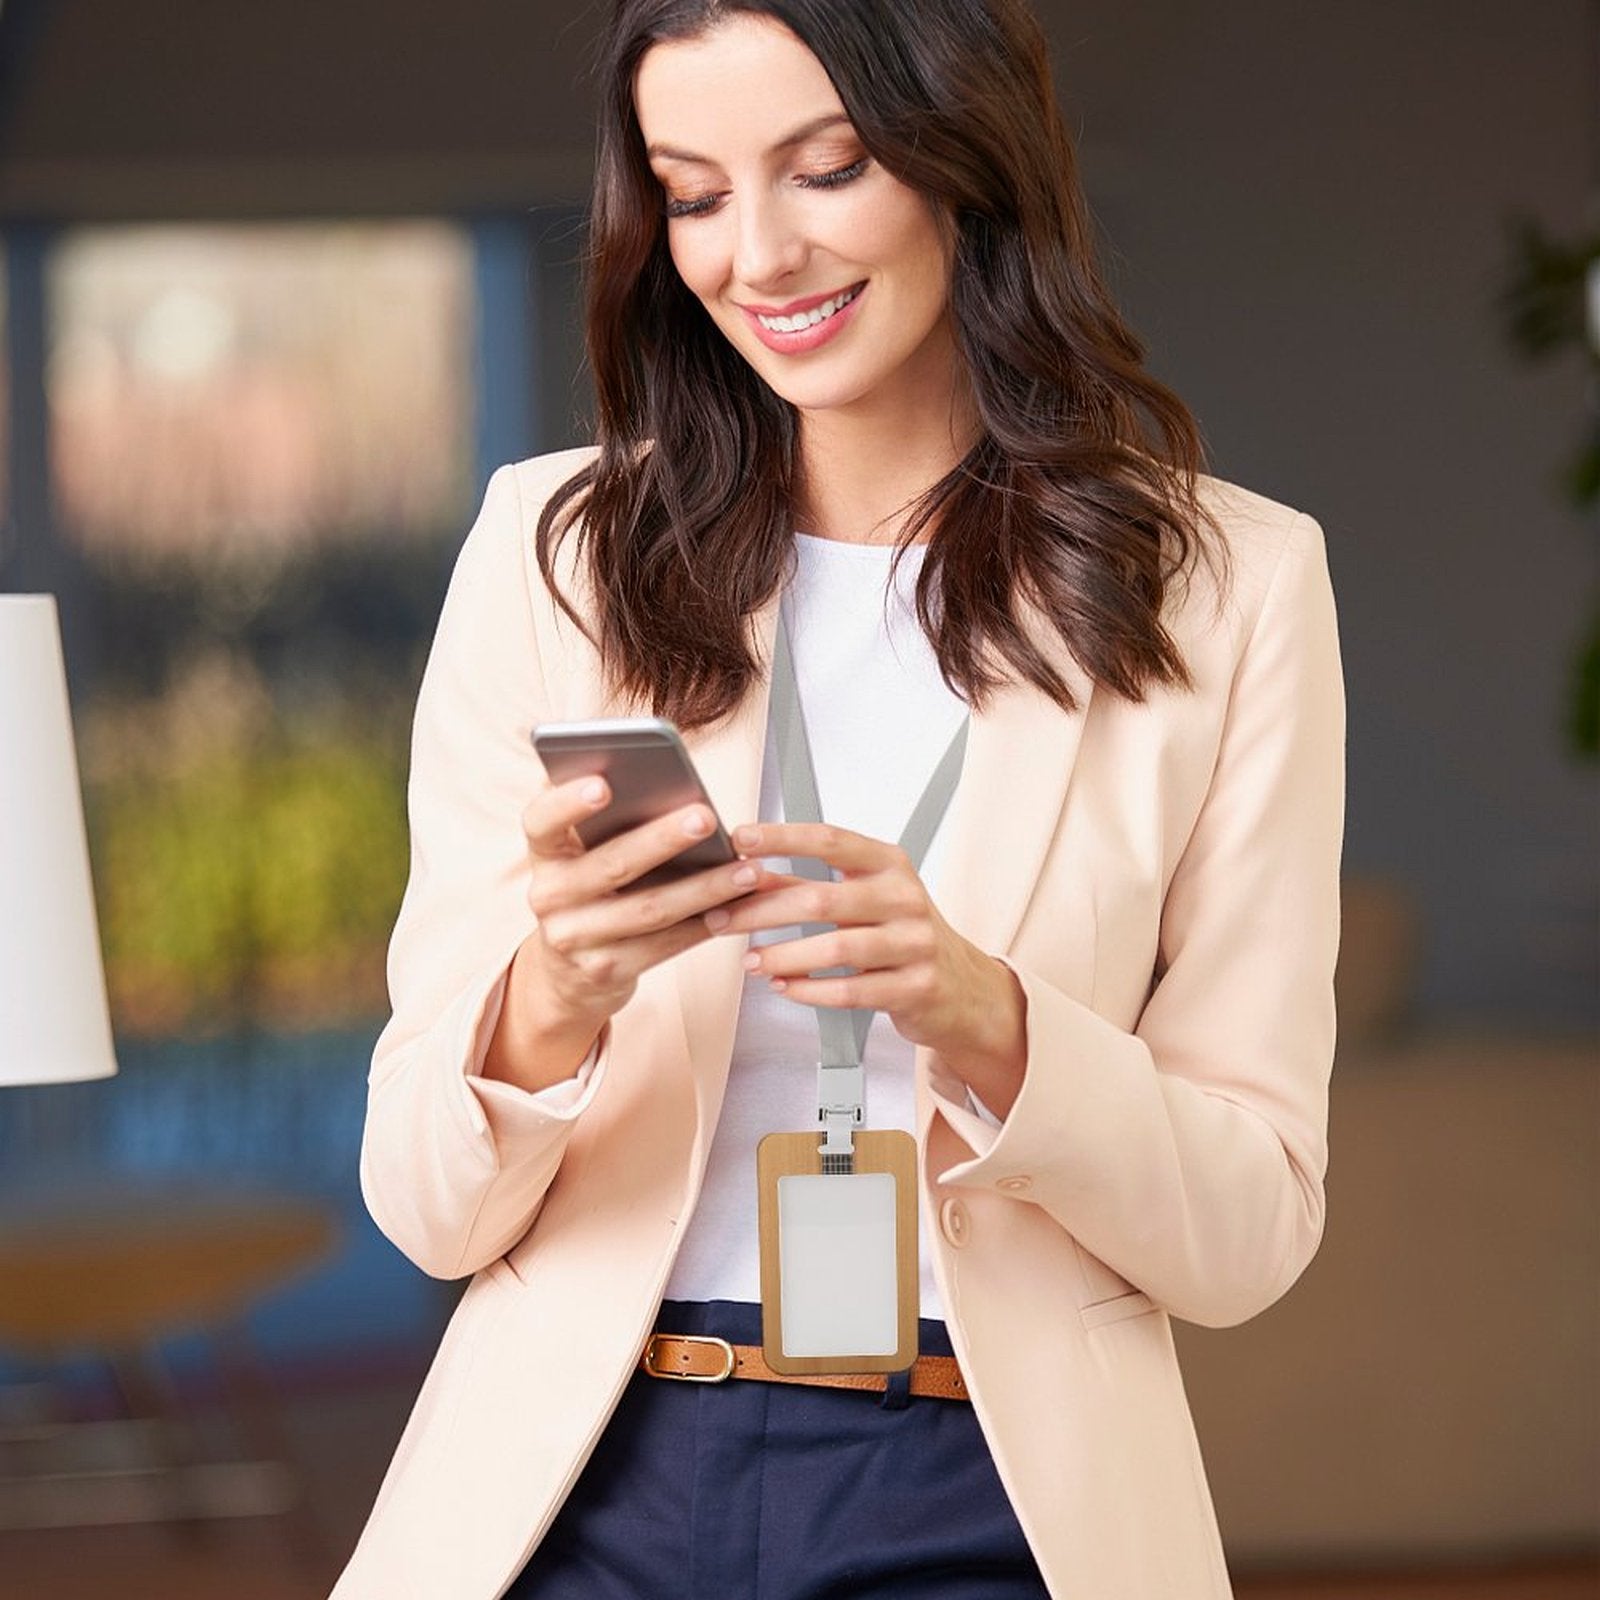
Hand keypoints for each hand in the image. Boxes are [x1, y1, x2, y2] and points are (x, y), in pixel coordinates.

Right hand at [481, 776, 773, 1091]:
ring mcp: (575, 939)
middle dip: (663, 839)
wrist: (568, 973)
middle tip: (706, 817)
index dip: (568, 802)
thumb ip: (606, 819)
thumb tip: (662, 775)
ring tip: (747, 869)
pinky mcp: (606, 971)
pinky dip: (704, 924)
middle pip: (611, 864)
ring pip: (649, 909)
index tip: (603, 783)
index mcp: (545, 854)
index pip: (541, 821)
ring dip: (704, 888)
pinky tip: (738, 906)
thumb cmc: (591, 889)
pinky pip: (665, 945)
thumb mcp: (581, 854)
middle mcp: (549, 896)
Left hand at [705, 822, 1027, 1114]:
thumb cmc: (902, 935)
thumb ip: (807, 885)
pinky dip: (808, 990)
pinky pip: (850, 991)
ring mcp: (913, 944)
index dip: (781, 838)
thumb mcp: (862, 898)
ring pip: (835, 949)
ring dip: (782, 956)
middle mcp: (904, 898)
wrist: (961, 988)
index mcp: (889, 864)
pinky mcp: (914, 987)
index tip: (739, 840)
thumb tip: (745, 871)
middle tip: (722, 918)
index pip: (830, 840)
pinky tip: (784, 986)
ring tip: (750, 961)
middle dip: (761, 911)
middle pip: (821, 899)